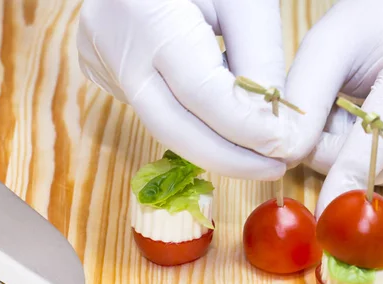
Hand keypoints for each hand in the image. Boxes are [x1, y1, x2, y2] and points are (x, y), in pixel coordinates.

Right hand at [76, 0, 294, 180]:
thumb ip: (259, 59)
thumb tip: (273, 126)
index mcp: (146, 12)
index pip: (201, 94)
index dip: (245, 130)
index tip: (283, 148)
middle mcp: (111, 43)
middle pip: (172, 127)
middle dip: (228, 158)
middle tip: (273, 168)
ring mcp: (99, 58)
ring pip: (163, 122)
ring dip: (213, 144)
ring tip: (257, 151)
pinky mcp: (100, 66)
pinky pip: (153, 107)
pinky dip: (193, 122)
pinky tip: (223, 122)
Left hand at [284, 0, 382, 215]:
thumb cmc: (377, 21)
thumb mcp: (330, 41)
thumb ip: (306, 96)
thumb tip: (287, 155)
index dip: (349, 175)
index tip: (327, 212)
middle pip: (376, 163)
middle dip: (336, 148)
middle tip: (334, 107)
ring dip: (355, 153)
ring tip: (362, 106)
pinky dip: (378, 157)